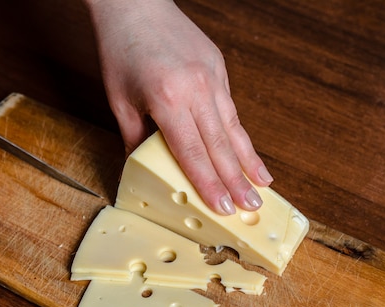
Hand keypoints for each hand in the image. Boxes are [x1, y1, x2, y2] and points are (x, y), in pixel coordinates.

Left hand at [84, 0, 272, 214]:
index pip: (193, 153)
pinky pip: (231, 108)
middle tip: (252, 207)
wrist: (135, 4)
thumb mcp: (120, 101)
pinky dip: (240, 133)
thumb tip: (143, 167)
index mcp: (168, 99)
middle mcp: (197, 89)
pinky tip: (247, 151)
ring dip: (248, 159)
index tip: (224, 208)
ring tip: (264, 183)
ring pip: (234, 127)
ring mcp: (212, 76)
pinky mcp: (219, 67)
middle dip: (237, 181)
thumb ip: (135, 138)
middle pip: (220, 145)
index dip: (209, 184)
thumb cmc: (121, 50)